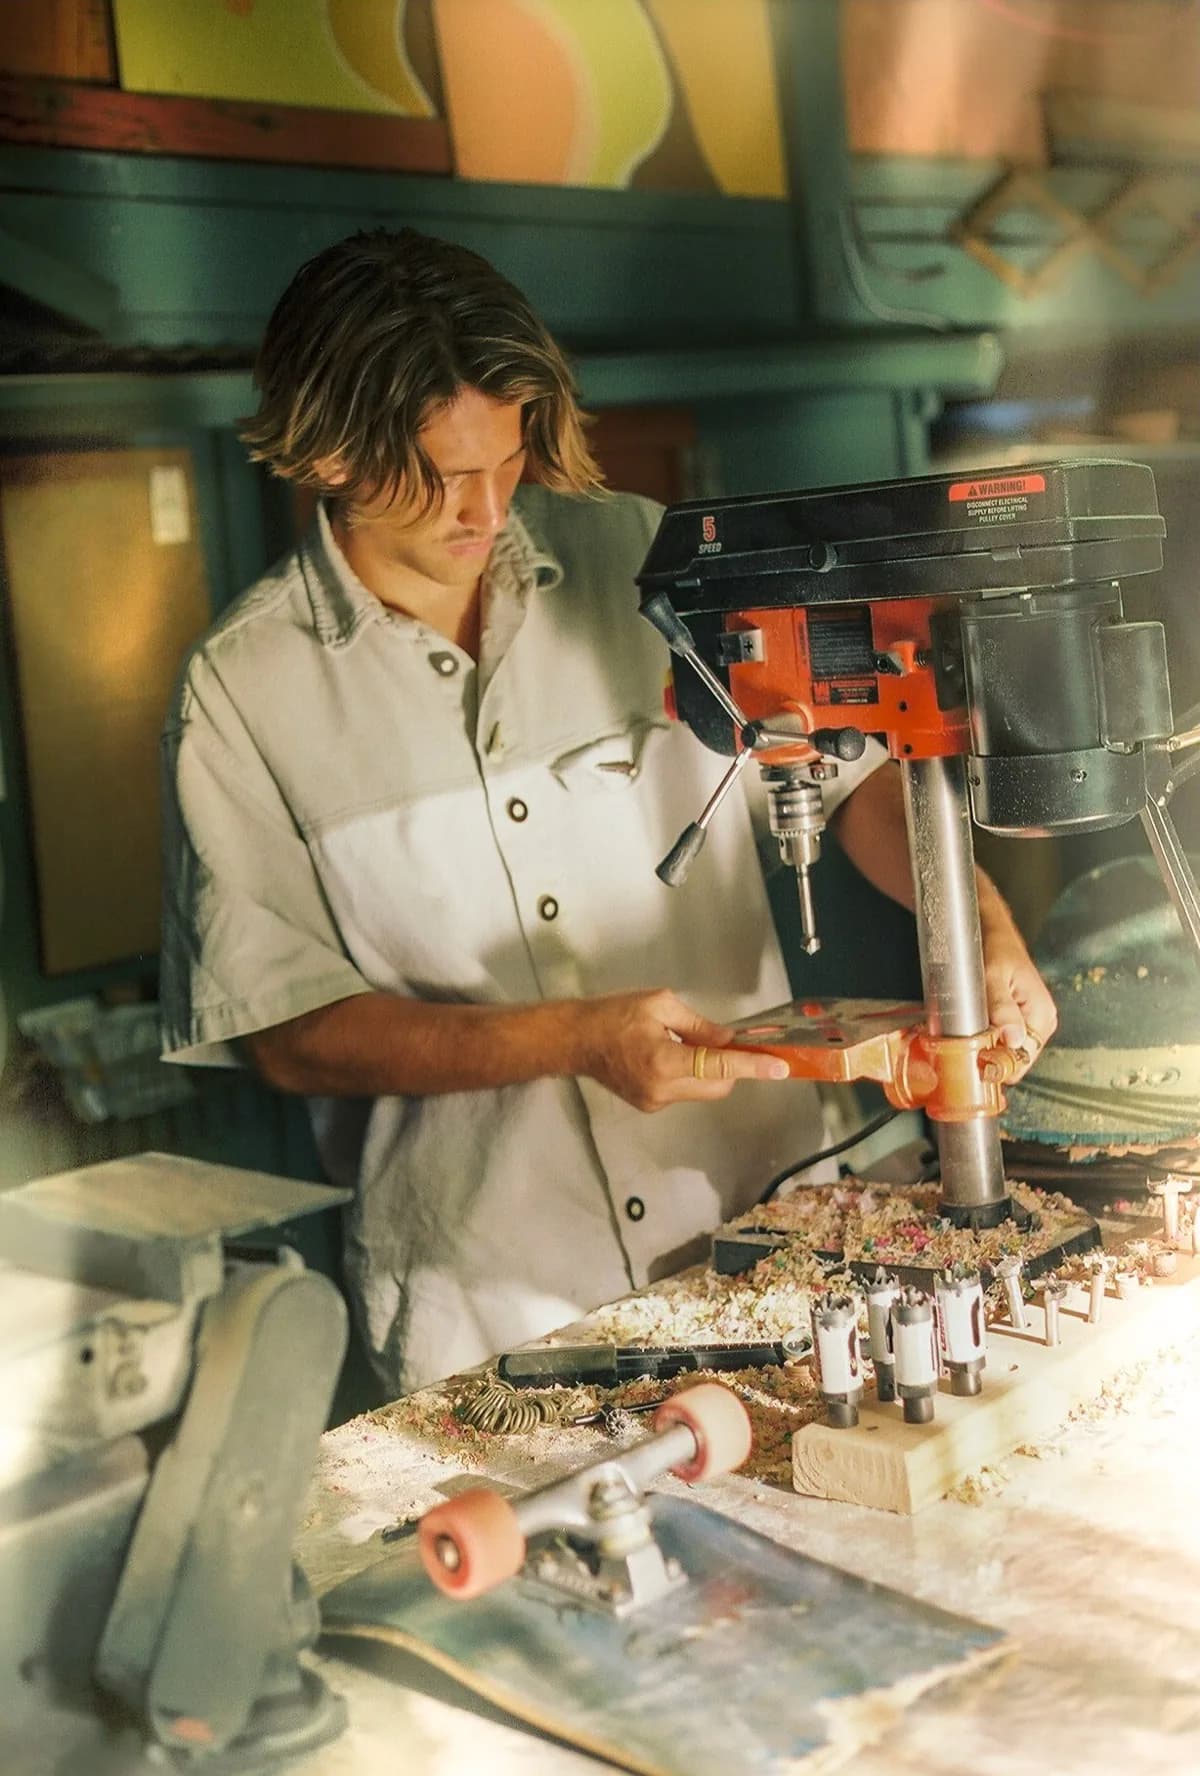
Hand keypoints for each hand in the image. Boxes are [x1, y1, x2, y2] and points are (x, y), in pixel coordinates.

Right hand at [568, 987, 789, 1112]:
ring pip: (703, 1090)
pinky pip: (684, 1092)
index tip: (779, 1068)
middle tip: (723, 1041)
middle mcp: (663, 1088)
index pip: (720, 1066)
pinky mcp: (650, 1106)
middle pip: (718, 1085)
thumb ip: (698, 1024)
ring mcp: (656, 1102)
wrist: (576, 1041)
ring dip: (708, 1070)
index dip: (753, 1066)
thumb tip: (727, 1039)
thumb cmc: (613, 1015)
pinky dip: (689, 1075)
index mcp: (665, 1060)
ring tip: (681, 1043)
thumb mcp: (659, 1004)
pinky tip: (667, 1055)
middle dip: (730, 1067)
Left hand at [978, 882, 1057, 1081]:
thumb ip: (1002, 1008)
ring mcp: (1028, 1021)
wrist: (988, 925)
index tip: (971, 1059)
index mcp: (1041, 1015)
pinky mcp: (1015, 1017)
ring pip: (1004, 1051)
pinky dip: (984, 1037)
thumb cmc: (993, 946)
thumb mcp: (992, 976)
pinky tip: (971, 1026)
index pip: (1021, 1062)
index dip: (996, 1066)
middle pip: (1012, 1060)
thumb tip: (1014, 1040)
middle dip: (988, 1057)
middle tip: (962, 1044)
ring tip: (965, 1031)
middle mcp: (1039, 1022)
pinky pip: (1000, 1038)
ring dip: (984, 1047)